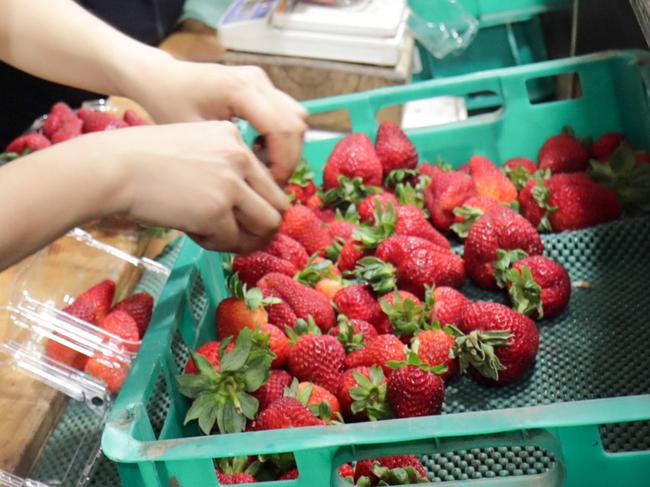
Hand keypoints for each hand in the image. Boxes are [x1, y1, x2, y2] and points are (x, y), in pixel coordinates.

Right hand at [97, 121, 288, 252]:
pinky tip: (196, 234)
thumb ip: (225, 170)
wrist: (112, 168)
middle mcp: (239, 156)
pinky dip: (218, 245)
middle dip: (263, 228)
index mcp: (233, 138)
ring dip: (247, 240)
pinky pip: (232, 240)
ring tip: (220, 239)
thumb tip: (251, 210)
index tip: (244, 218)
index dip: (261, 205)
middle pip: (278, 205)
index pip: (269, 180)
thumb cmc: (142, 161)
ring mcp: (230, 183)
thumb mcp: (192, 149)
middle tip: (243, 238)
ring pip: (267, 225)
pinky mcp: (216, 210)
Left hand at [128, 60, 307, 184]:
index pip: (283, 130)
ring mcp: (261, 80)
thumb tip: (259, 194)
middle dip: (289, 158)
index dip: (283, 164)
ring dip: (288, 148)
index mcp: (239, 90)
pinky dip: (280, 137)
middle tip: (271, 183)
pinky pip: (286, 114)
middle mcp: (256, 80)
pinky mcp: (261, 85)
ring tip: (264, 168)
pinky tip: (258, 151)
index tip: (271, 187)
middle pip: (296, 124)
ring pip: (296, 119)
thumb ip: (229, 161)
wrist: (158, 79)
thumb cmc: (169, 106)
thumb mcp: (196, 137)